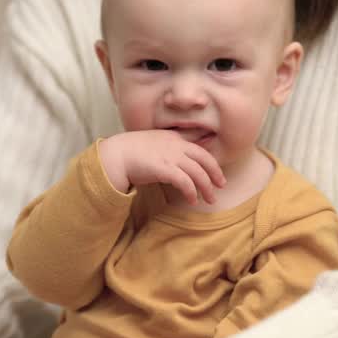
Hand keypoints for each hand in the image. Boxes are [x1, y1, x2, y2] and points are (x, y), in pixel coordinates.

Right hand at [99, 130, 225, 204]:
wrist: (116, 154)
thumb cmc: (131, 152)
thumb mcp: (154, 143)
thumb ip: (168, 148)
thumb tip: (178, 161)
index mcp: (174, 137)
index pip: (199, 146)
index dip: (210, 159)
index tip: (217, 169)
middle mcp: (176, 145)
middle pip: (205, 158)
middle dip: (216, 173)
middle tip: (221, 185)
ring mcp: (171, 156)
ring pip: (198, 173)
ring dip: (207, 188)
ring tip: (210, 199)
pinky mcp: (165, 169)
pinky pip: (185, 183)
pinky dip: (192, 192)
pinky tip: (193, 200)